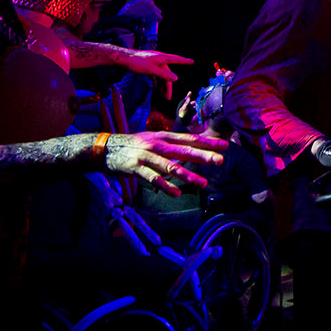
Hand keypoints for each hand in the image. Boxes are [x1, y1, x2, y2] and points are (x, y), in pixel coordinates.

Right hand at [102, 130, 225, 196]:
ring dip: (187, 175)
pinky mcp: (136, 168)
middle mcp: (157, 145)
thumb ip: (171, 144)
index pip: (189, 138)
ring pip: (171, 166)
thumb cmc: (133, 145)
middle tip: (220, 160)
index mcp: (163, 137)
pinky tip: (177, 193)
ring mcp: (147, 156)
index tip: (224, 146)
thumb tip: (192, 149)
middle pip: (184, 150)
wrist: (105, 148)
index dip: (207, 142)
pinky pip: (153, 179)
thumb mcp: (153, 139)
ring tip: (202, 183)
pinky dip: (166, 186)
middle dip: (203, 156)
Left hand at [114, 47, 194, 98]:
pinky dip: (156, 82)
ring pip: (161, 75)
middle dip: (168, 85)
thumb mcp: (151, 69)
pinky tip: (155, 88)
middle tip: (168, 97)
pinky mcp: (146, 66)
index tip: (192, 62)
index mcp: (161, 58)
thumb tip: (176, 78)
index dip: (184, 61)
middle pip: (167, 73)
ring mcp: (152, 63)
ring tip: (163, 96)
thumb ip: (163, 74)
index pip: (175, 60)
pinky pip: (155, 75)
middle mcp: (158, 59)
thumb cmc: (135, 62)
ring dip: (162, 85)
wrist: (122, 59)